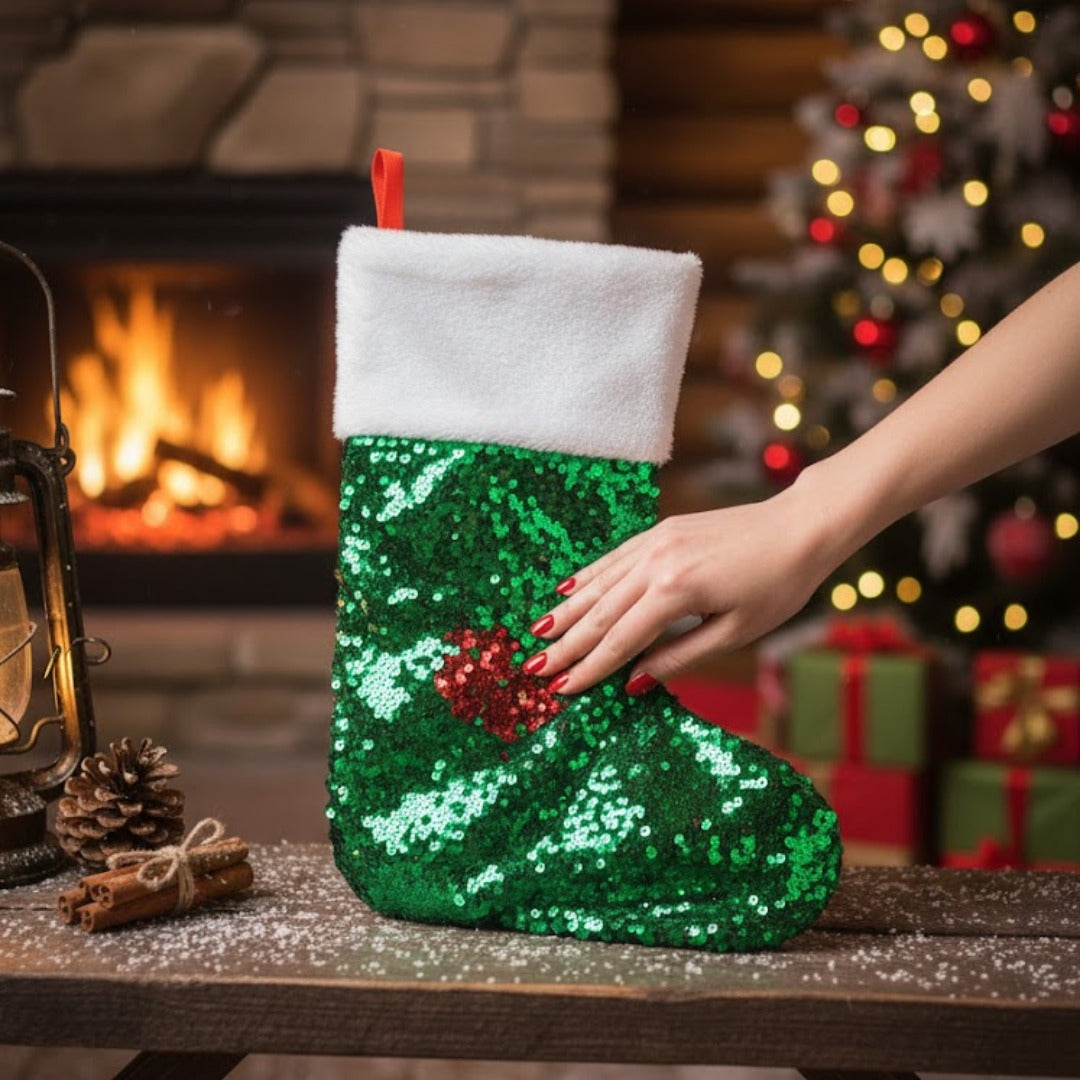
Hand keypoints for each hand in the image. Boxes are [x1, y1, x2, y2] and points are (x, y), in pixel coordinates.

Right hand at [523, 476, 836, 694]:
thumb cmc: (777, 586)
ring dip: (568, 611)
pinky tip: (566, 591)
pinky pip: (614, 558)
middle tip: (533, 670)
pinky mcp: (660, 530)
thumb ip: (679, 657)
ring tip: (539, 634)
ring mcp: (655, 542)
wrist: (799, 527)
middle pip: (601, 612)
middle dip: (567, 644)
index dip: (589, 667)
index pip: (621, 639)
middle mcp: (656, 563)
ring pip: (600, 583)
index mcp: (676, 593)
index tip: (561, 690)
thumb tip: (633, 683)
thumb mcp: (733, 633)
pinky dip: (588, 576)